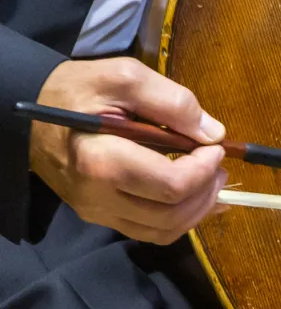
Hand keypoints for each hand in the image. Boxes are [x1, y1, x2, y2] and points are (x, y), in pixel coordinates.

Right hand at [30, 57, 227, 243]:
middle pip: (172, 213)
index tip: (216, 147)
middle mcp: (99, 196)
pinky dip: (181, 219)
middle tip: (220, 167)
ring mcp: (99, 213)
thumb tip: (213, 133)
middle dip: (207, 191)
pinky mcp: (102, 218)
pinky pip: (151, 232)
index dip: (205, 170)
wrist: (32, 116)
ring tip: (213, 182)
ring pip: (165, 230)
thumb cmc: (77, 91)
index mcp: (102, 161)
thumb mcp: (124, 77)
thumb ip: (172, 102)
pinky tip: (197, 199)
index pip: (172, 185)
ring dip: (199, 210)